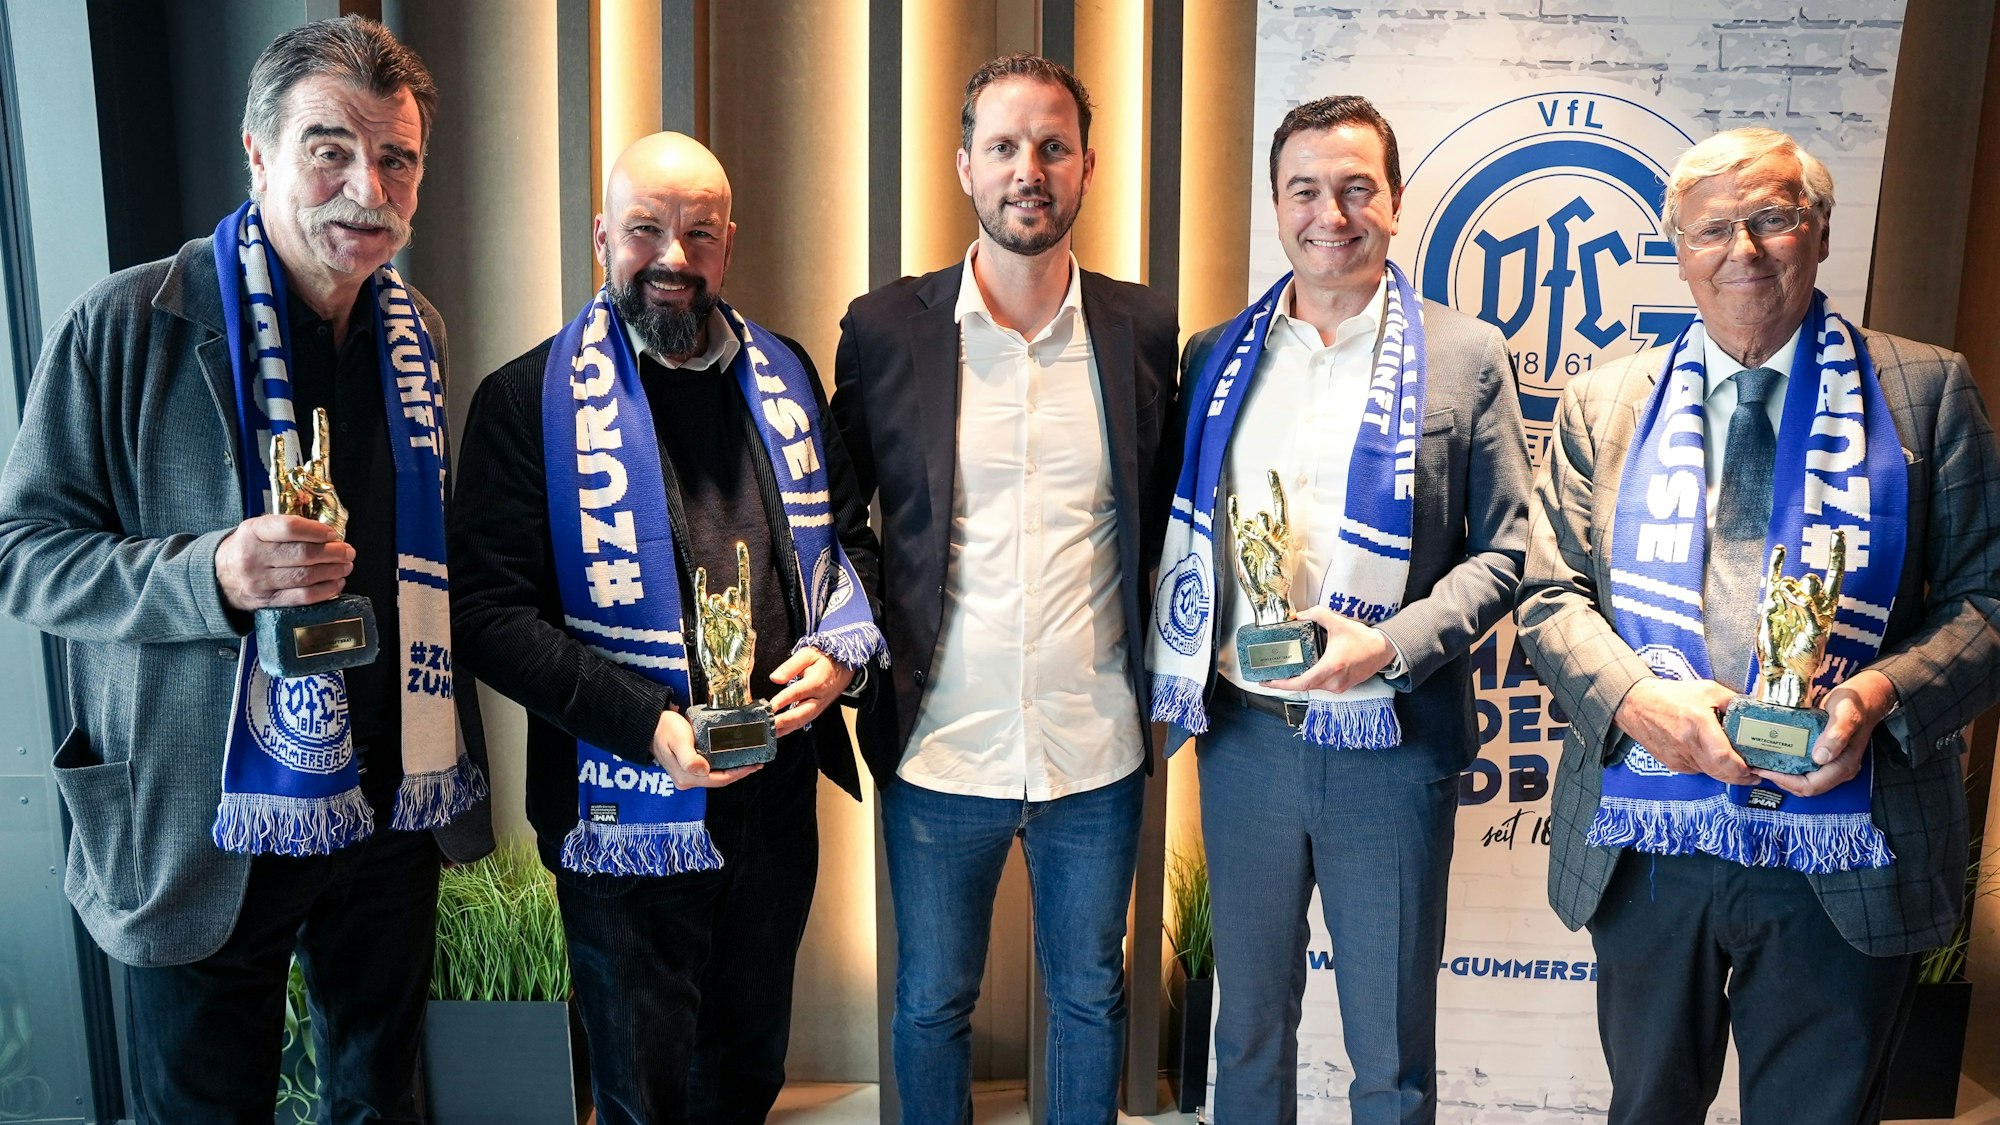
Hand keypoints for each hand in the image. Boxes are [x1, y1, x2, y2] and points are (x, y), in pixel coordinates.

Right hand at [215, 514, 354, 610]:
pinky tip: (336, 583)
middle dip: (333, 553)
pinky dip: (324, 591)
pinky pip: (302, 597)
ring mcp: (260, 581)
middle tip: (347, 552)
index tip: (332, 534)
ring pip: (305, 577)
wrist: (217, 577)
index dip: (317, 531)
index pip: (290, 528)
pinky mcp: (267, 601)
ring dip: (333, 571)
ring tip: (345, 566)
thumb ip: (286, 527)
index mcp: (253, 532)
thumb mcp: (257, 529)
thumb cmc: (246, 548)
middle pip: (303, 555)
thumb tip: (327, 533)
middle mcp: (254, 557)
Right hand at [650, 708, 760, 788]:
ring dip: (732, 769)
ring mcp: (687, 774)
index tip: (754, 765)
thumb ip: (689, 757)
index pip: (719, 780)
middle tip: (756, 762)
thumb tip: (704, 770)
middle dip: (739, 772)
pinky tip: (732, 756)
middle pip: (719, 780)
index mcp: (686, 776)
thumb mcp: (678, 740)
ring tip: (748, 759)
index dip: (739, 774)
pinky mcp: (688, 766)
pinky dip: (724, 764)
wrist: (650, 723)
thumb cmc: (665, 729)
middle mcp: (687, 779)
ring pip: (716, 775)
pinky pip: (710, 769)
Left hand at [767, 647, 856, 736]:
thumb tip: (775, 678)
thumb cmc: (824, 659)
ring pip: (802, 721)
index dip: (783, 701)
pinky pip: (804, 722)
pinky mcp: (817, 710)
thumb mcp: (807, 654)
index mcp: (816, 682)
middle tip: (767, 725)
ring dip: (786, 728)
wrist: (843, 666)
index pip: (797, 693)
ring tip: (769, 732)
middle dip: (784, 721)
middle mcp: (819, 697)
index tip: (769, 707)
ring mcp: (819, 706)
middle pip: (801, 713)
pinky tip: (778, 732)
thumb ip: (790, 666)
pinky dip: (790, 728)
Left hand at [1262, 607, 1394, 693]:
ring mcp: (1339, 686)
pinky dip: (1310, 680)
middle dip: (1286, 682)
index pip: (1302, 682)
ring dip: (1299, 681)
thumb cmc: (1363, 639)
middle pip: (1304, 686)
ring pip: (1313, 686)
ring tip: (1283, 673)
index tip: (1267, 681)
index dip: (1282, 684)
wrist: (1383, 650)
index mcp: (1331, 667)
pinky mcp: (1342, 687)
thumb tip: (1299, 615)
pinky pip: (1321, 686)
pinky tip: (1302, 672)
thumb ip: (1317, 614)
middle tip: (1270, 675)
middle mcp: (1334, 681)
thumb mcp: (1338, 622)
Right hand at [1612, 677, 1754, 784]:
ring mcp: (1678, 756)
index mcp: (1698, 723)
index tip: (1754, 769)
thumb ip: (1732, 701)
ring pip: (1709, 773)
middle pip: (1720, 772)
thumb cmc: (1670, 695)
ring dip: (1724, 772)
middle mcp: (1687, 744)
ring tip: (1736, 765)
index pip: (1724, 757)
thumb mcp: (1707, 689)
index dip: (1742, 769)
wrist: (1635, 704)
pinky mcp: (1671, 763)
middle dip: (1740, 777)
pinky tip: (1711, 758)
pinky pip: (1697, 770)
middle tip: (1753, 775)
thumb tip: (1754, 711)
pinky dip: (1708, 767)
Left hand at [1755, 669, 1894, 796]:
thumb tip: (1820, 758)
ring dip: (1782, 775)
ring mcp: (1832, 763)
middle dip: (1781, 780)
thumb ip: (1836, 735)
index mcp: (1844, 764)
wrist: (1864, 696)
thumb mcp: (1845, 714)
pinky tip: (1774, 755)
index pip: (1812, 785)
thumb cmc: (1854, 703)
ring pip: (1804, 779)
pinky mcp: (1825, 755)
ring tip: (1761, 762)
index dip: (1787, 782)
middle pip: (1806, 787)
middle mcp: (1838, 769)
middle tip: (1757, 767)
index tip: (1765, 770)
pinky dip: (1788, 766)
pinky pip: (1805, 768)